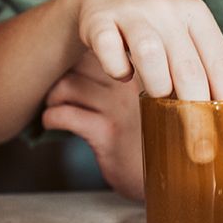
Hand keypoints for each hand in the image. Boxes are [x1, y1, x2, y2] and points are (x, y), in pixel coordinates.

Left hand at [42, 51, 146, 198]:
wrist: (172, 177)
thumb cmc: (152, 137)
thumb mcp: (147, 100)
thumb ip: (126, 79)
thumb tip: (84, 59)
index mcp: (142, 70)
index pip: (101, 45)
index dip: (78, 55)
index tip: (72, 69)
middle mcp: (131, 84)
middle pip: (78, 62)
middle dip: (62, 74)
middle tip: (59, 89)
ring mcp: (119, 109)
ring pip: (68, 86)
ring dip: (52, 96)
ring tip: (54, 105)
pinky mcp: (107, 133)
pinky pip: (66, 115)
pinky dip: (51, 117)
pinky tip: (53, 123)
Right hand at [67, 0, 222, 163]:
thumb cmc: (157, 20)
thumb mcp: (185, 31)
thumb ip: (203, 64)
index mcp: (196, 15)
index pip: (220, 64)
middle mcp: (166, 10)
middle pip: (188, 68)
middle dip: (196, 115)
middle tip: (199, 149)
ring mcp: (131, 13)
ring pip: (150, 55)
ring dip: (158, 86)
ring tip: (159, 97)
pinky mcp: (99, 21)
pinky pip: (109, 52)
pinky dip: (118, 71)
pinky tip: (123, 75)